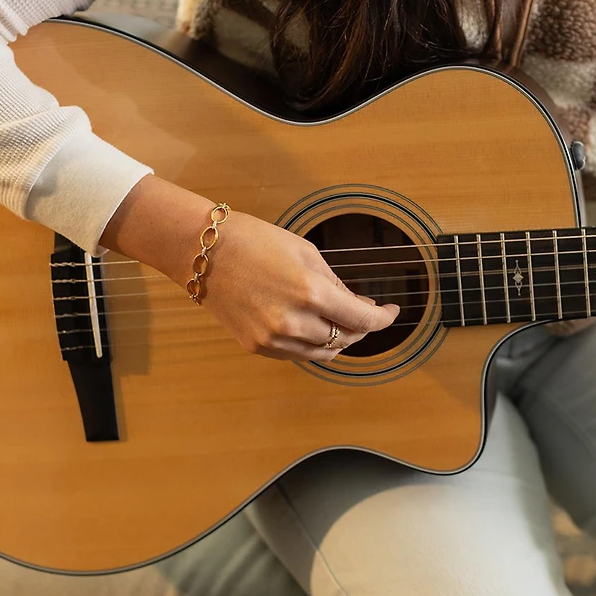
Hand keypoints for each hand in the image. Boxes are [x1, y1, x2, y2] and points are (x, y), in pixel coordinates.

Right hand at [200, 209, 399, 360]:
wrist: (202, 252)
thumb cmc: (254, 241)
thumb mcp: (306, 252)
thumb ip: (336, 285)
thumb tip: (358, 306)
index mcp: (310, 292)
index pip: (362, 319)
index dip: (383, 318)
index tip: (392, 311)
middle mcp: (293, 322)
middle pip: (345, 339)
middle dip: (362, 328)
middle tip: (366, 313)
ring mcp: (273, 338)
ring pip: (323, 353)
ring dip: (340, 340)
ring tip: (343, 323)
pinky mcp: (256, 346)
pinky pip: (297, 354)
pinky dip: (313, 345)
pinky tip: (316, 329)